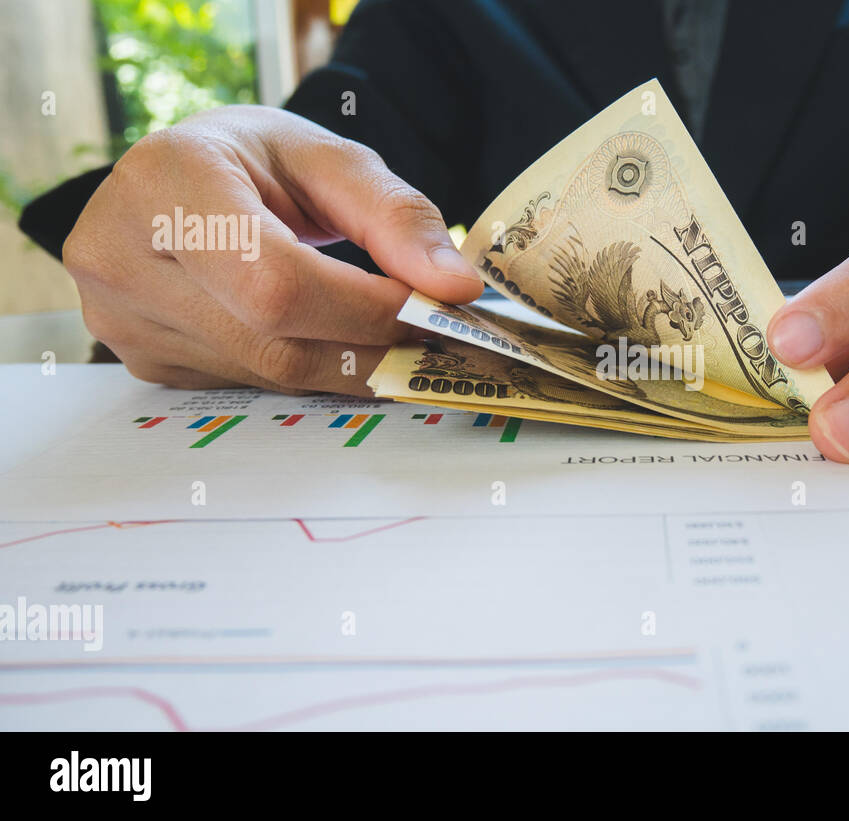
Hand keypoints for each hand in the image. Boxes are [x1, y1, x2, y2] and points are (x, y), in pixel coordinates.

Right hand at [63, 105, 481, 394]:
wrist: (177, 180)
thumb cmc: (253, 161)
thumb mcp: (327, 160)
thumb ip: (396, 216)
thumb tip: (454, 288)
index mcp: (166, 183)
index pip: (277, 284)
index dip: (366, 309)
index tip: (431, 307)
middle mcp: (122, 255)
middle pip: (274, 344)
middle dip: (370, 345)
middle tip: (428, 332)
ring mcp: (122, 318)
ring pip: (268, 376)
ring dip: (346, 365)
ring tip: (386, 329)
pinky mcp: (142, 361)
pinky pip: (249, 386)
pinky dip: (307, 369)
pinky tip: (325, 337)